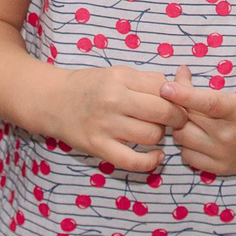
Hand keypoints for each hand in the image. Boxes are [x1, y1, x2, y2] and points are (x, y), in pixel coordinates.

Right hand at [46, 66, 188, 172]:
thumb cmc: (90, 86)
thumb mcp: (117, 73)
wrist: (53, 101)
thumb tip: (182, 84)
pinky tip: (156, 157)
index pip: (163, 88)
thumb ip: (148, 80)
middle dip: (176, 117)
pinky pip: (133, 161)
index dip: (177, 97)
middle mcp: (113, 100)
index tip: (176, 103)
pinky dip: (151, 162)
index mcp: (120, 78)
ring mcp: (105, 125)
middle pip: (163, 112)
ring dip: (159, 136)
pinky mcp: (98, 147)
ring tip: (153, 131)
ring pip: (152, 135)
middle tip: (175, 120)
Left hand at [167, 52, 235, 176]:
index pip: (208, 104)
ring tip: (187, 110)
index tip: (165, 87)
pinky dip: (185, 144)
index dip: (185, 95)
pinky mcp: (220, 168)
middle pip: (189, 118)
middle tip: (175, 86)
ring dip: (179, 124)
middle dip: (177, 101)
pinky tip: (194, 131)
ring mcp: (223, 154)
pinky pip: (188, 156)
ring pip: (183, 138)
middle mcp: (229, 136)